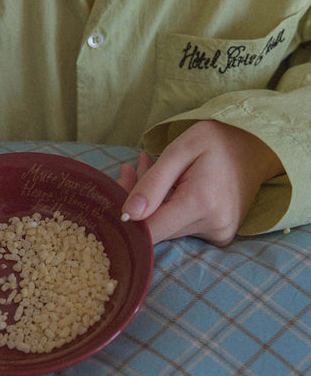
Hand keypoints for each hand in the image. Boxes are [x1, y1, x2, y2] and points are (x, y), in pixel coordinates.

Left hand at [118, 120, 282, 245]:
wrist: (256, 144)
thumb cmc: (215, 141)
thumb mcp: (180, 150)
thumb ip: (152, 183)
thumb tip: (128, 215)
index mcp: (201, 203)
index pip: (150, 230)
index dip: (127, 215)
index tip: (119, 188)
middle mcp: (213, 225)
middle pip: (157, 228)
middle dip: (137, 202)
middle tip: (131, 169)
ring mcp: (219, 233)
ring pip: (168, 227)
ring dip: (152, 203)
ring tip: (148, 168)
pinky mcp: (221, 234)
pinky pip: (183, 227)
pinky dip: (169, 208)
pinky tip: (167, 185)